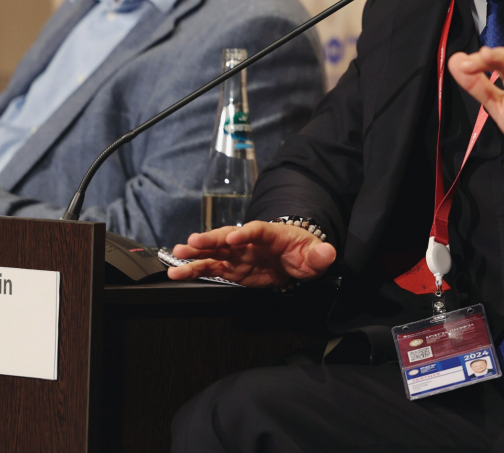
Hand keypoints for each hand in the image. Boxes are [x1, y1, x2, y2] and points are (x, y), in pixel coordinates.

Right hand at [166, 220, 336, 287]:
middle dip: (211, 239)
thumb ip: (320, 255)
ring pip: (214, 252)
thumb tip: (327, 253)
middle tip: (192, 242)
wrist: (295, 259)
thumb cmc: (304, 253)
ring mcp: (238, 254)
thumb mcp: (316, 255)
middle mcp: (250, 241)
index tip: (234, 238)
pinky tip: (177, 273)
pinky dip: (194, 270)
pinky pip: (210, 268)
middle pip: (228, 237)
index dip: (246, 233)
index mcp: (271, 233)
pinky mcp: (231, 268)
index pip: (258, 230)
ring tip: (176, 257)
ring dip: (195, 254)